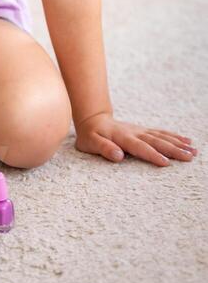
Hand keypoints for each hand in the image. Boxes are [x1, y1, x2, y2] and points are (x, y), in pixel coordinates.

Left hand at [75, 112, 197, 166]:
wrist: (93, 119)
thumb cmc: (90, 135)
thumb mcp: (90, 143)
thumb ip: (104, 148)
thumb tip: (118, 156)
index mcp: (122, 137)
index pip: (140, 147)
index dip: (152, 155)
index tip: (166, 163)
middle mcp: (135, 133)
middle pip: (156, 142)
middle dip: (174, 149)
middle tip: (190, 157)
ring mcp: (140, 131)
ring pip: (162, 137)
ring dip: (178, 143)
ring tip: (193, 150)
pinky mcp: (143, 131)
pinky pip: (161, 133)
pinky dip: (174, 136)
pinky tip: (186, 141)